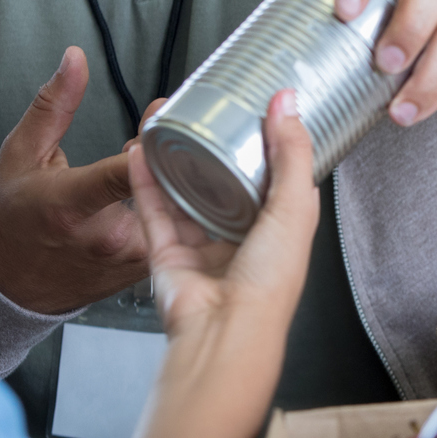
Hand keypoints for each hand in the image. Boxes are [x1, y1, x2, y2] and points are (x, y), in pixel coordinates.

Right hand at [0, 47, 150, 314]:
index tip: (160, 116)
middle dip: (169, 154)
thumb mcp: (21, 152)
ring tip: (156, 162)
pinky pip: (174, 234)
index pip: (117, 177)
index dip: (146, 148)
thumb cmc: (11, 216)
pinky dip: (175, 208)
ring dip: (174, 181)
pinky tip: (163, 190)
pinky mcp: (140, 272)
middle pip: (159, 189)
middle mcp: (102, 239)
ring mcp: (125, 260)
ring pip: (174, 212)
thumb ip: (55, 104)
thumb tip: (75, 58)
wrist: (4, 283)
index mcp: (68, 205)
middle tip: (162, 130)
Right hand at [126, 90, 319, 437]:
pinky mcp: (167, 254)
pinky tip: (143, 152)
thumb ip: (291, 154)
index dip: (268, 140)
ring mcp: (202, 245)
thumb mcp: (294, 207)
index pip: (274, 174)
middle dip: (212, 146)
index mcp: (279, 227)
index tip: (257, 105)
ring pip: (184, 192)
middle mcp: (241, 235)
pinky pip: (153, 210)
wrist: (225, 333)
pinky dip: (145, 181)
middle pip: (223, 180)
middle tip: (205, 110)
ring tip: (170, 122)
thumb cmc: (268, 287)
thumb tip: (288, 104)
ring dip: (175, 158)